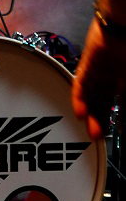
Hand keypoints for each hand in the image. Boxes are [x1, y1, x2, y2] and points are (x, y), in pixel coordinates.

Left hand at [72, 17, 125, 138]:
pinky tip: (80, 113)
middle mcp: (112, 75)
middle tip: (100, 137)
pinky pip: (81, 83)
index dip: (120, 117)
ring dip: (91, 114)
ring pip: (91, 96)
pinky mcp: (87, 63)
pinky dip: (79, 99)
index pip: (120, 102)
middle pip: (103, 102)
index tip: (118, 131)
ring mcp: (99, 70)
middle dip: (102, 120)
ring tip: (92, 131)